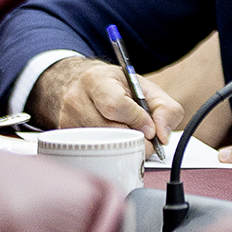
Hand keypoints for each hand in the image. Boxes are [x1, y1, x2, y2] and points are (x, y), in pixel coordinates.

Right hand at [27, 56, 182, 148]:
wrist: (88, 88)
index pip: (115, 105)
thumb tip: (162, 136)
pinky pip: (91, 151)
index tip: (151, 130)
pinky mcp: (66, 137)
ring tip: (130, 137)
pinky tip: (115, 141)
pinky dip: (108, 150)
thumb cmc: (120, 89)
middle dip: (133, 138)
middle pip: (107, 129)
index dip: (137, 120)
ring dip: (122, 146)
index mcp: (96, 79)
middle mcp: (76, 99)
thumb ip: (166, 109)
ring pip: (99, 144)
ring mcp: (67, 119)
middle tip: (145, 140)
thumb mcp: (148, 90)